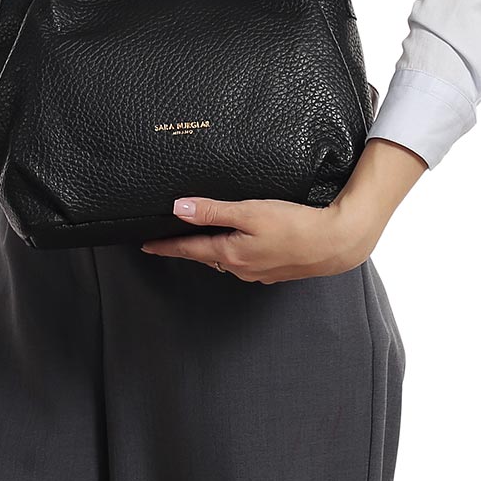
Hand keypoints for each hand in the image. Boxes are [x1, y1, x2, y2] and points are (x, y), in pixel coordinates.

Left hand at [139, 139, 428, 282]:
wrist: (335, 243)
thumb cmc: (295, 225)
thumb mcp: (250, 212)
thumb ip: (213, 210)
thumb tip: (178, 208)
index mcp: (230, 254)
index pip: (188, 249)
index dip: (165, 245)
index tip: (145, 245)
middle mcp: (240, 268)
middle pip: (205, 254)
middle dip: (186, 247)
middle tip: (167, 239)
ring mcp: (258, 272)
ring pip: (225, 259)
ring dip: (211, 249)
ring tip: (200, 238)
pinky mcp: (274, 269)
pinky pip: (245, 261)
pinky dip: (234, 251)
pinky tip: (239, 242)